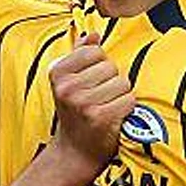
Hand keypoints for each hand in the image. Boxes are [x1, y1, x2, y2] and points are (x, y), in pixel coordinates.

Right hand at [49, 32, 132, 167]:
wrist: (74, 151)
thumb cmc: (75, 113)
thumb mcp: (68, 82)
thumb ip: (79, 55)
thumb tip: (93, 34)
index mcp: (57, 72)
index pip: (95, 51)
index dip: (100, 65)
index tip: (91, 82)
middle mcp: (67, 87)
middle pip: (111, 66)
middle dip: (111, 81)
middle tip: (99, 98)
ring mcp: (82, 102)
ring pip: (122, 83)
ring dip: (120, 96)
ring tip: (106, 107)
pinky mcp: (100, 117)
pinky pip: (129, 99)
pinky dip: (127, 108)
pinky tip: (114, 116)